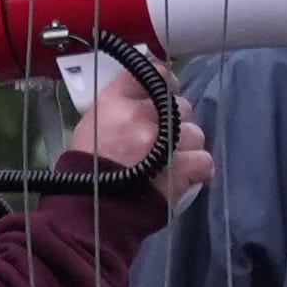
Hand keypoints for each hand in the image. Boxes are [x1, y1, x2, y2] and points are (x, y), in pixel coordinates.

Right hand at [55, 50, 197, 188]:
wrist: (92, 213)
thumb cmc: (84, 174)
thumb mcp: (89, 130)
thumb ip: (115, 112)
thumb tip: (137, 104)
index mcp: (116, 102)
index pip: (152, 73)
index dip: (165, 80)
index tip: (167, 90)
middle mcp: (142, 115)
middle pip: (178, 105)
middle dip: (176, 120)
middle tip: (165, 137)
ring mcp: (165, 142)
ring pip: (194, 132)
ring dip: (187, 146)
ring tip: (173, 162)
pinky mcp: (182, 168)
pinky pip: (203, 159)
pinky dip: (198, 169)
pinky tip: (188, 176)